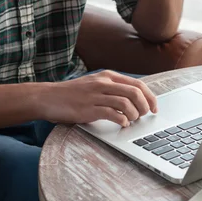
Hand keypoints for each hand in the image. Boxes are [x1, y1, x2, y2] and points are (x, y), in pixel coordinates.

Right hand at [43, 70, 157, 126]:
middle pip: (135, 93)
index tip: (154, 107)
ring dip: (134, 115)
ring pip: (127, 103)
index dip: (150, 97)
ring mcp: (96, 95)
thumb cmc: (72, 94)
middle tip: (144, 116)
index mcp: (107, 76)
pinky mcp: (89, 108)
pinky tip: (122, 124)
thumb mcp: (94, 85)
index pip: (138, 84)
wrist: (47, 97)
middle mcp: (104, 83)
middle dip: (145, 106)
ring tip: (132, 121)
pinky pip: (113, 114)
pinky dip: (122, 120)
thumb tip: (134, 100)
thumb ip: (112, 89)